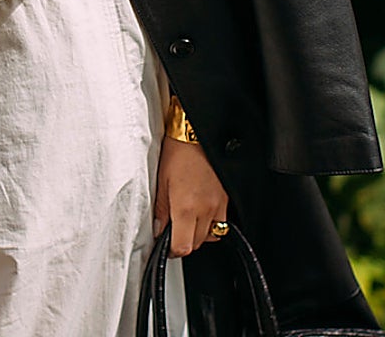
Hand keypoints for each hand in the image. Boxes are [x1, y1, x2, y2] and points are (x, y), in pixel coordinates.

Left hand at [154, 136, 229, 256]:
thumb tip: (158, 230)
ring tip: (186, 218)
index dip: (173, 250)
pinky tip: (200, 212)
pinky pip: (221, 223)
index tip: (166, 246)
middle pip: (196, 244)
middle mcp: (205, 210)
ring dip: (197, 234)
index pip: (182, 247)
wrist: (197, 133)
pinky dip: (211, 224)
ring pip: (209, 236)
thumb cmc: (178, 152)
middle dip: (183, 241)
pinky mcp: (226, 199)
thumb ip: (160, 209)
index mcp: (185, 207)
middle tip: (172, 229)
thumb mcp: (161, 180)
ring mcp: (218, 205)